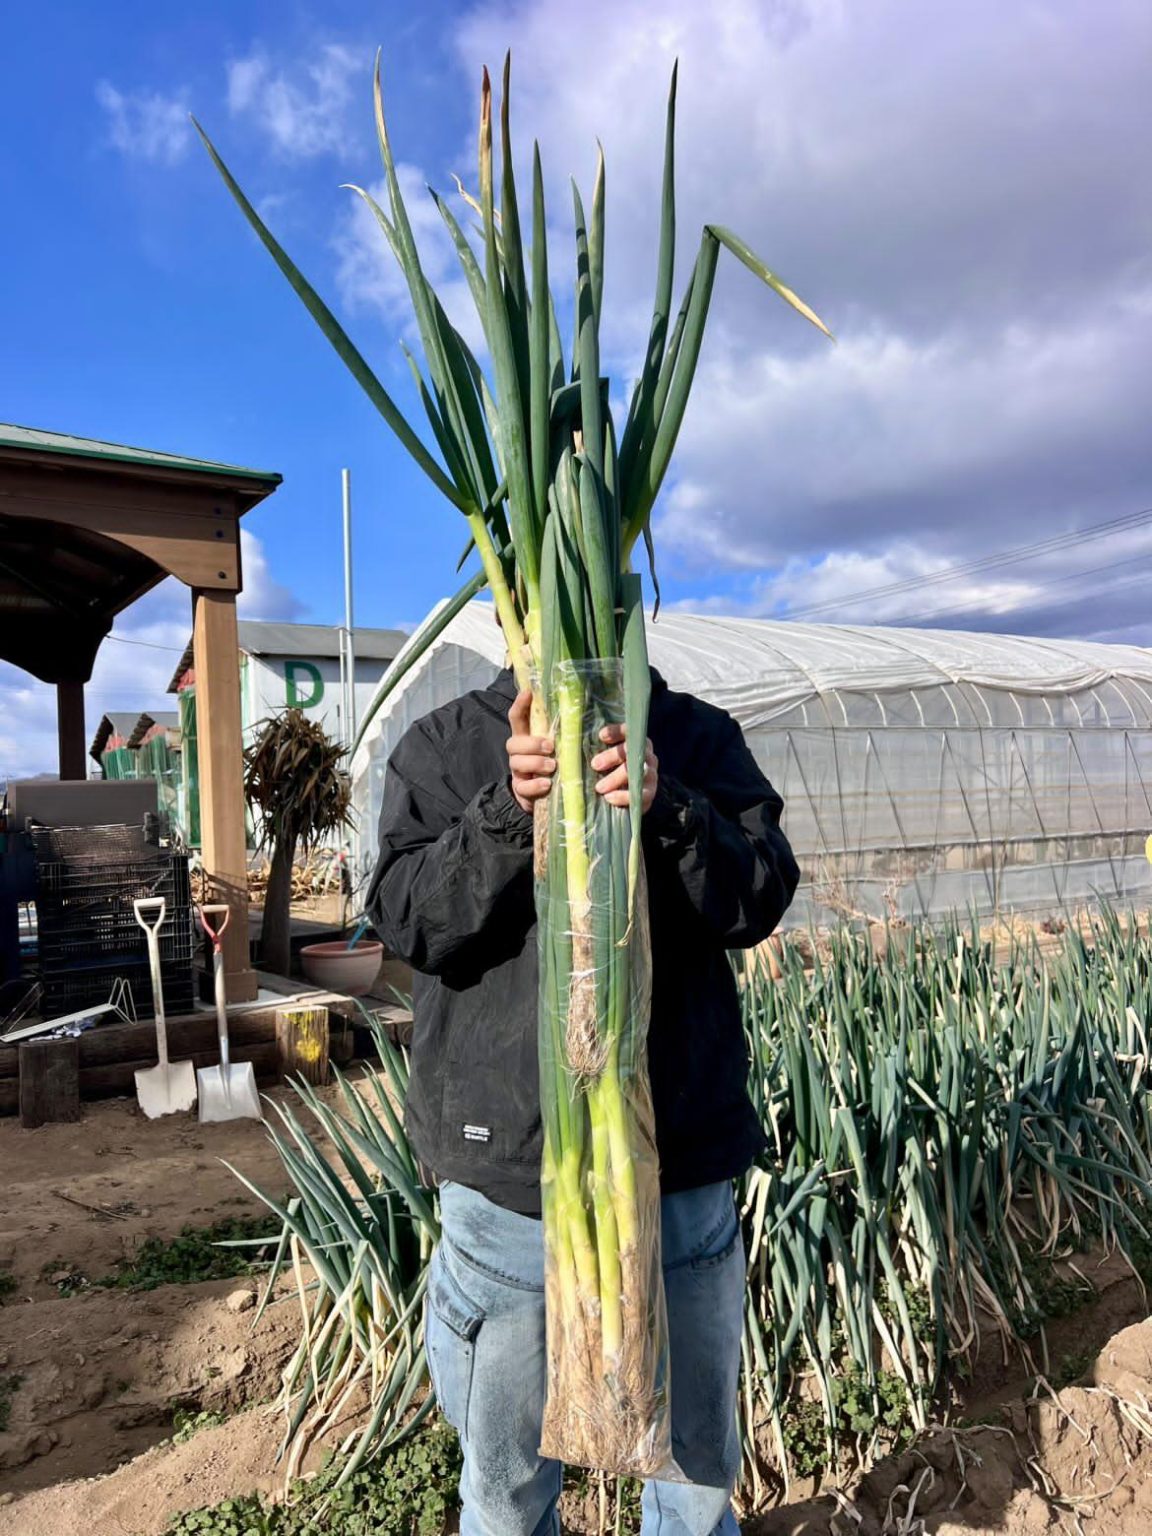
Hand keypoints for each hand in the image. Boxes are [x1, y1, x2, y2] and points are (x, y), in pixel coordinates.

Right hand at [507, 689, 555, 814]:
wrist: (544, 796)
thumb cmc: (554, 765)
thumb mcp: (557, 748)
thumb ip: (561, 735)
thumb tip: (582, 715)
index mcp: (526, 738)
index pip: (517, 718)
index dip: (519, 705)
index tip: (528, 692)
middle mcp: (518, 753)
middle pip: (513, 743)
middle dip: (531, 743)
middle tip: (550, 747)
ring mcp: (518, 771)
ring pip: (516, 763)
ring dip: (535, 763)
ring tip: (552, 766)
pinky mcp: (521, 789)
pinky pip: (523, 786)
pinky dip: (535, 785)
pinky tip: (547, 784)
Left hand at [592, 724, 658, 812]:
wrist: (618, 800)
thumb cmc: (603, 773)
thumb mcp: (594, 759)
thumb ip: (584, 750)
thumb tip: (565, 744)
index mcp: (634, 743)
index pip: (629, 731)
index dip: (617, 731)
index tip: (601, 736)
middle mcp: (646, 757)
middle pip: (634, 751)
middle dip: (613, 756)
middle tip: (595, 764)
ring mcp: (650, 776)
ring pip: (639, 773)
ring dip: (617, 779)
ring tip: (599, 787)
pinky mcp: (649, 795)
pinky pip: (642, 795)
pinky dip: (625, 796)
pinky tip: (609, 798)